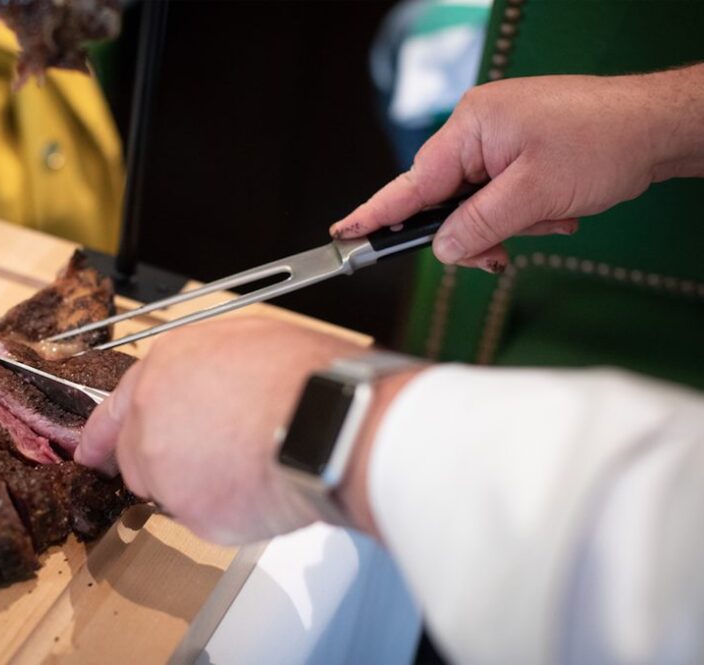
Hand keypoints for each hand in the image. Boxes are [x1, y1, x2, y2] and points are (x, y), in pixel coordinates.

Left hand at [75, 317, 366, 543]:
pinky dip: (227, 511)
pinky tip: (257, 486)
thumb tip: (207, 385)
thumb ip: (204, 370)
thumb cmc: (301, 377)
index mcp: (161, 369)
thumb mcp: (245, 341)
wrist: (326, 420)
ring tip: (246, 465)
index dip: (102, 436)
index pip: (113, 410)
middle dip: (168, 462)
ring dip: (197, 486)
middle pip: (138, 457)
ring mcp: (163, 468)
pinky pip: (202, 518)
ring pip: (168, 492)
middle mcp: (149, 417)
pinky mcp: (190, 512)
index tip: (92, 454)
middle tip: (213, 459)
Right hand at [330, 65, 703, 271]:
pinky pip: (500, 196)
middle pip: (445, 200)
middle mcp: (478, 131)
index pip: (411, 183)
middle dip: (472, 231)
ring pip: (475, 205)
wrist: (659, 126)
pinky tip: (553, 213)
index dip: (375, 214)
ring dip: (508, 224)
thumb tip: (442, 248)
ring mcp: (498, 140)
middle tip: (498, 252)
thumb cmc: (602, 141)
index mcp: (471, 128)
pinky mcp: (518, 151)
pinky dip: (522, 213)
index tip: (343, 235)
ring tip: (547, 220)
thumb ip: (477, 225)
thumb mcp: (532, 195)